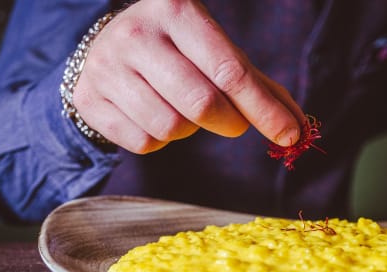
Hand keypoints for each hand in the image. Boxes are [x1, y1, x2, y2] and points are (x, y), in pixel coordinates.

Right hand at [73, 0, 302, 153]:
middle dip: (228, 122)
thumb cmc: (178, 52)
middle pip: (201, 104)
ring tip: (180, 106)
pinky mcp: (89, 99)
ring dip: (188, 129)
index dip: (264, 109)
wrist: (106, 49)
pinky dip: (160, 140)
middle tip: (232, 120)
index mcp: (176, 10)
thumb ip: (256, 85)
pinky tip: (152, 113)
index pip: (229, 70)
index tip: (289, 135)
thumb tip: (298, 127)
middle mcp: (137, 34)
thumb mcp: (214, 51)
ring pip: (170, 128)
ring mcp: (107, 66)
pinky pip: (145, 143)